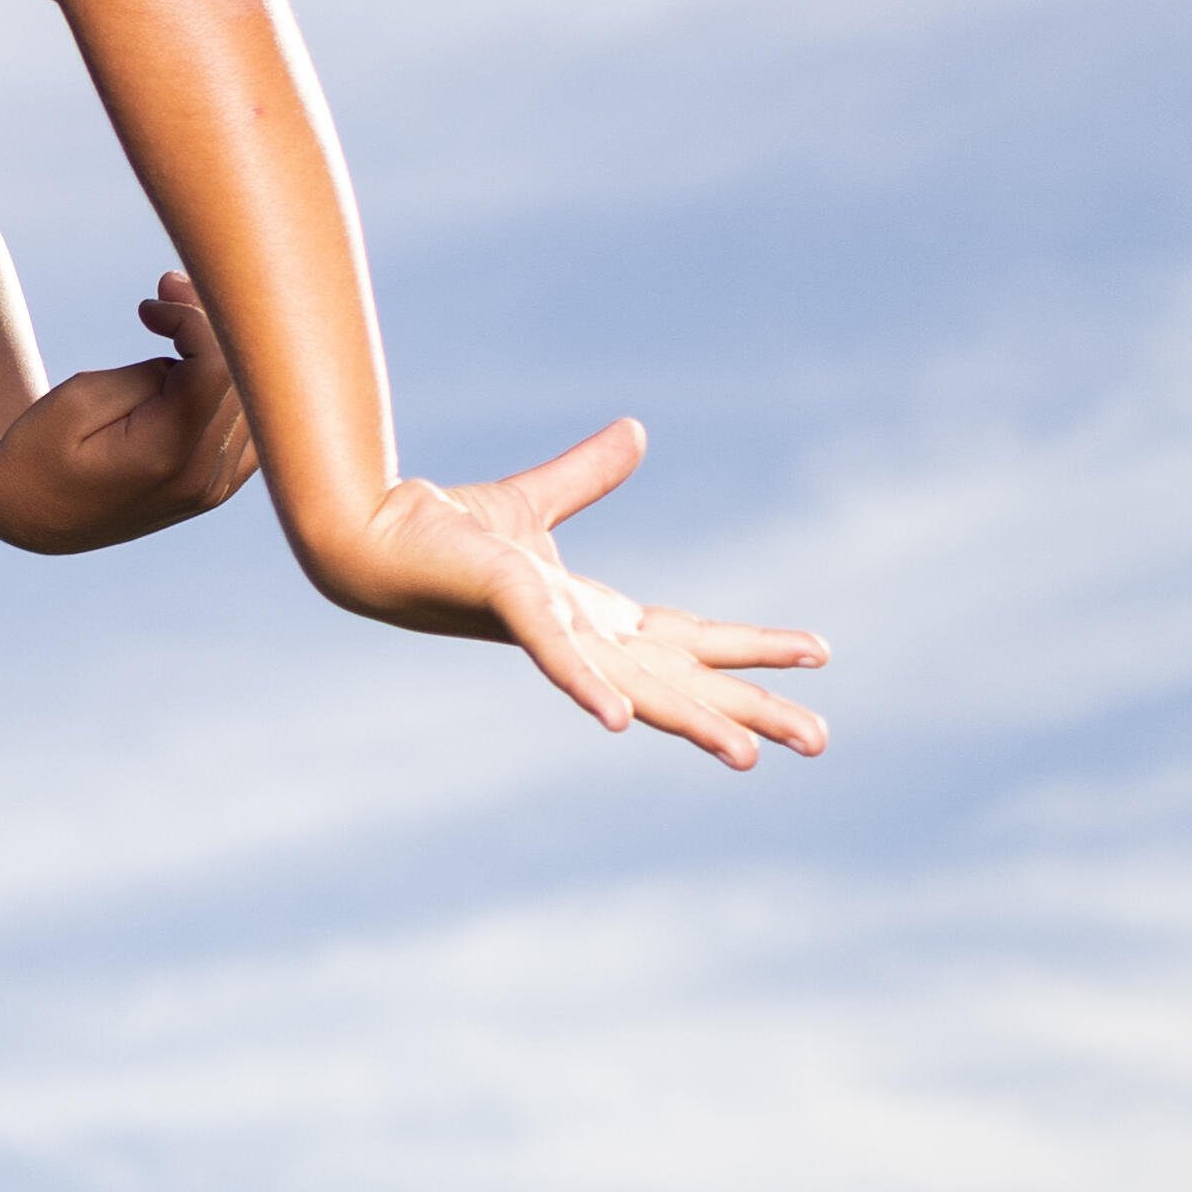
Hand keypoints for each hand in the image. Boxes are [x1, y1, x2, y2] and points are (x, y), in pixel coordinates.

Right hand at [0, 270, 261, 553]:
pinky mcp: (216, 486)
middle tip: (164, 287)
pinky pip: (253, 423)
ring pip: (254, 395)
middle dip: (208, 321)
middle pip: (241, 376)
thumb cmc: (36, 454)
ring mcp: (215, 487)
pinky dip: (236, 383)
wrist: (27, 518)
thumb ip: (148, 375)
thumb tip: (196, 358)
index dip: (192, 319)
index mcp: (165, 456)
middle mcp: (203, 477)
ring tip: (174, 318)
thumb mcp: (76, 402)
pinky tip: (198, 360)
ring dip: (223, 347)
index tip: (146, 308)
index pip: (217, 367)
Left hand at [305, 415, 831, 765]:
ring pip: (637, 688)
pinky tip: (619, 721)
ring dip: (694, 722)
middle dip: (752, 709)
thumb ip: (589, 474)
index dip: (755, 647)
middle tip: (821, 739)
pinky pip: (556, 656)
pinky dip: (588, 687)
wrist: (370, 530)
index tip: (821, 653)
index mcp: (596, 617)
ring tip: (750, 757)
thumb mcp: (536, 499)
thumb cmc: (440, 531)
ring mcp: (549, 633)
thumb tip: (635, 434)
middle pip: (685, 681)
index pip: (693, 640)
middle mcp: (582, 639)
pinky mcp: (512, 608)